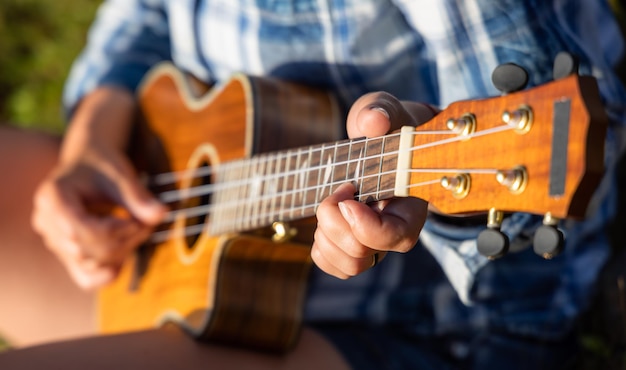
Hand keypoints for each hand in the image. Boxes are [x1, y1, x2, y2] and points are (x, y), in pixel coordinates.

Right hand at [31, 88, 166, 288]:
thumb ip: (138, 196)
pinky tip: (125, 258)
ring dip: (122, 253)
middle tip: (147, 224)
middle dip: (124, 241)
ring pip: (89, 264)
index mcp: (52, 197)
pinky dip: (108, 274)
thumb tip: (161, 215)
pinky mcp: (66, 253)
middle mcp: (46, 222)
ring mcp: (53, 240)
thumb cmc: (102, 165)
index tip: (139, 220)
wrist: (89, 164)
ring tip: (138, 231)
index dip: (116, 231)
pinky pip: (84, 278)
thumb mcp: (121, 174)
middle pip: (86, 250)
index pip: (81, 231)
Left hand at [311, 92, 435, 278]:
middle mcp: (396, 231)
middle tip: (338, 188)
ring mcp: (376, 244)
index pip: (394, 236)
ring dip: (326, 235)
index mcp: (412, 205)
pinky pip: (334, 265)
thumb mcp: (385, 110)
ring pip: (349, 265)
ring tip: (330, 204)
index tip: (347, 194)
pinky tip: (325, 221)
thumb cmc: (388, 126)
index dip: (363, 225)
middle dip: (334, 220)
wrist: (384, 139)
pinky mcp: (356, 248)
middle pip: (362, 253)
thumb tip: (372, 122)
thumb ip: (380, 111)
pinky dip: (321, 247)